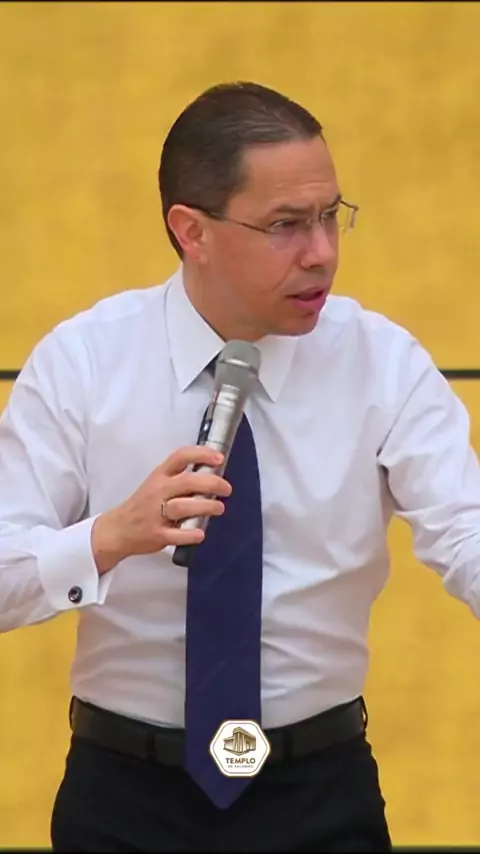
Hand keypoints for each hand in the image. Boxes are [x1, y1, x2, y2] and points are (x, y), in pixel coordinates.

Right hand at [91, 446, 231, 574]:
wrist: (118, 529)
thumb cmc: (144, 504)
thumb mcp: (157, 484)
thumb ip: (180, 479)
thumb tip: (214, 475)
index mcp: (160, 475)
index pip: (180, 457)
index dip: (201, 454)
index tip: (219, 458)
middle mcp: (158, 491)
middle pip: (187, 482)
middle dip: (212, 483)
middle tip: (226, 489)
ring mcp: (155, 513)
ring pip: (183, 506)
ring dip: (205, 507)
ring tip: (219, 508)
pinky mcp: (157, 535)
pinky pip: (176, 534)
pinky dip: (190, 534)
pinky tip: (200, 533)